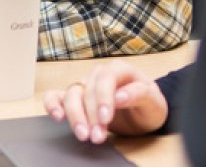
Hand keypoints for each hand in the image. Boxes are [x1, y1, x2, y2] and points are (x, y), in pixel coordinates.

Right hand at [42, 62, 168, 143]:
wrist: (143, 113)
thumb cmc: (148, 105)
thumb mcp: (153, 101)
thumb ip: (139, 94)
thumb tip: (119, 97)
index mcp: (120, 69)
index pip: (106, 78)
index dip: (103, 98)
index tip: (105, 119)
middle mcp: (100, 75)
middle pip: (87, 89)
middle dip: (90, 115)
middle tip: (97, 137)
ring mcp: (86, 85)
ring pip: (71, 94)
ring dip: (74, 116)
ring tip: (83, 135)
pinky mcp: (76, 98)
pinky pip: (57, 96)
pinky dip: (53, 105)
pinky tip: (57, 116)